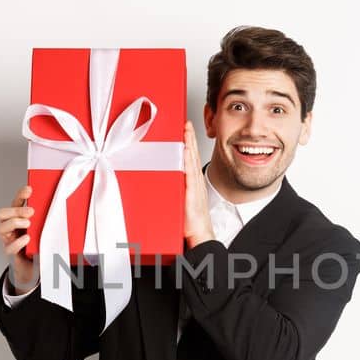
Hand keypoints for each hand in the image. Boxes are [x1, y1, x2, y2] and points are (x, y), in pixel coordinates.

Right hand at [0, 185, 38, 293]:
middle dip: (16, 210)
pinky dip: (17, 242)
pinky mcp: (11, 253)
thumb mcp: (43, 229)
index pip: (15, 202)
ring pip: (1, 228)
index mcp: (17, 218)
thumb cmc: (38, 244)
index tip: (29, 189)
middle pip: (2, 213)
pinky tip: (27, 239)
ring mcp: (8, 240)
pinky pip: (9, 247)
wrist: (34, 267)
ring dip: (14, 222)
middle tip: (31, 211)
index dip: (20, 195)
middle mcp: (9, 227)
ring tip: (28, 224)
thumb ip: (48, 220)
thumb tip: (68, 208)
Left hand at [182, 121, 214, 246]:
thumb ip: (172, 191)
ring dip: (189, 145)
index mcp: (192, 184)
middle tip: (185, 123)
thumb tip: (160, 183)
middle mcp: (195, 183)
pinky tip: (186, 151)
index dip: (189, 143)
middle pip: (192, 155)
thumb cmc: (190, 223)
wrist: (199, 237)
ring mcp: (194, 188)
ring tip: (186, 131)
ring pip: (191, 161)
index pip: (191, 158)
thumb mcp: (179, 203)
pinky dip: (188, 161)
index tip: (185, 129)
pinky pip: (190, 174)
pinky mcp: (191, 195)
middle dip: (189, 138)